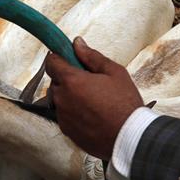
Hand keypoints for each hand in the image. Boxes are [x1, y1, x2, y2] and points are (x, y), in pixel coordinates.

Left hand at [45, 37, 143, 160]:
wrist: (128, 136)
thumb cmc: (124, 103)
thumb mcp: (114, 72)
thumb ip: (92, 56)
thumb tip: (77, 43)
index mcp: (71, 81)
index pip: (51, 63)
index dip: (58, 58)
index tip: (66, 58)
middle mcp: (61, 99)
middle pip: (56, 82)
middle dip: (68, 78)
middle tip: (89, 81)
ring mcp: (62, 116)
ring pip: (59, 100)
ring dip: (70, 96)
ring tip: (93, 100)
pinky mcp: (65, 130)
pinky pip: (64, 115)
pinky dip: (73, 111)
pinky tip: (91, 113)